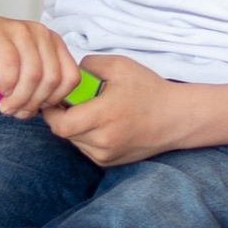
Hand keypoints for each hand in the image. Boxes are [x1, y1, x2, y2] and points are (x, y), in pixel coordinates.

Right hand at [0, 11, 79, 118]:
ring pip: (33, 76)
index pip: (70, 78)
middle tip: (15, 110)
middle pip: (51, 80)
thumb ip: (35, 85)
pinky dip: (6, 85)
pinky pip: (11, 67)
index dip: (54, 100)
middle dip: (33, 103)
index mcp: (51, 43)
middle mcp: (41, 34)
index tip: (34, 107)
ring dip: (18, 98)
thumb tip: (39, 112)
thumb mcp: (20, 69)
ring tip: (5, 105)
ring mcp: (21, 32)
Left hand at [48, 53, 181, 164]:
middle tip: (73, 101)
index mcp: (105, 116)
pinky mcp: (109, 163)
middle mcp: (104, 141)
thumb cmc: (149, 90)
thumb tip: (68, 74)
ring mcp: (106, 155)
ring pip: (73, 141)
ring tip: (92, 111)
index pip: (60, 124)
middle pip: (64, 132)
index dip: (51, 111)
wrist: (175, 118)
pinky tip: (101, 123)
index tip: (57, 98)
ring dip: (74, 126)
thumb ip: (89, 65)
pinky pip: (85, 148)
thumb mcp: (119, 65)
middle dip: (62, 116)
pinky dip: (86, 136)